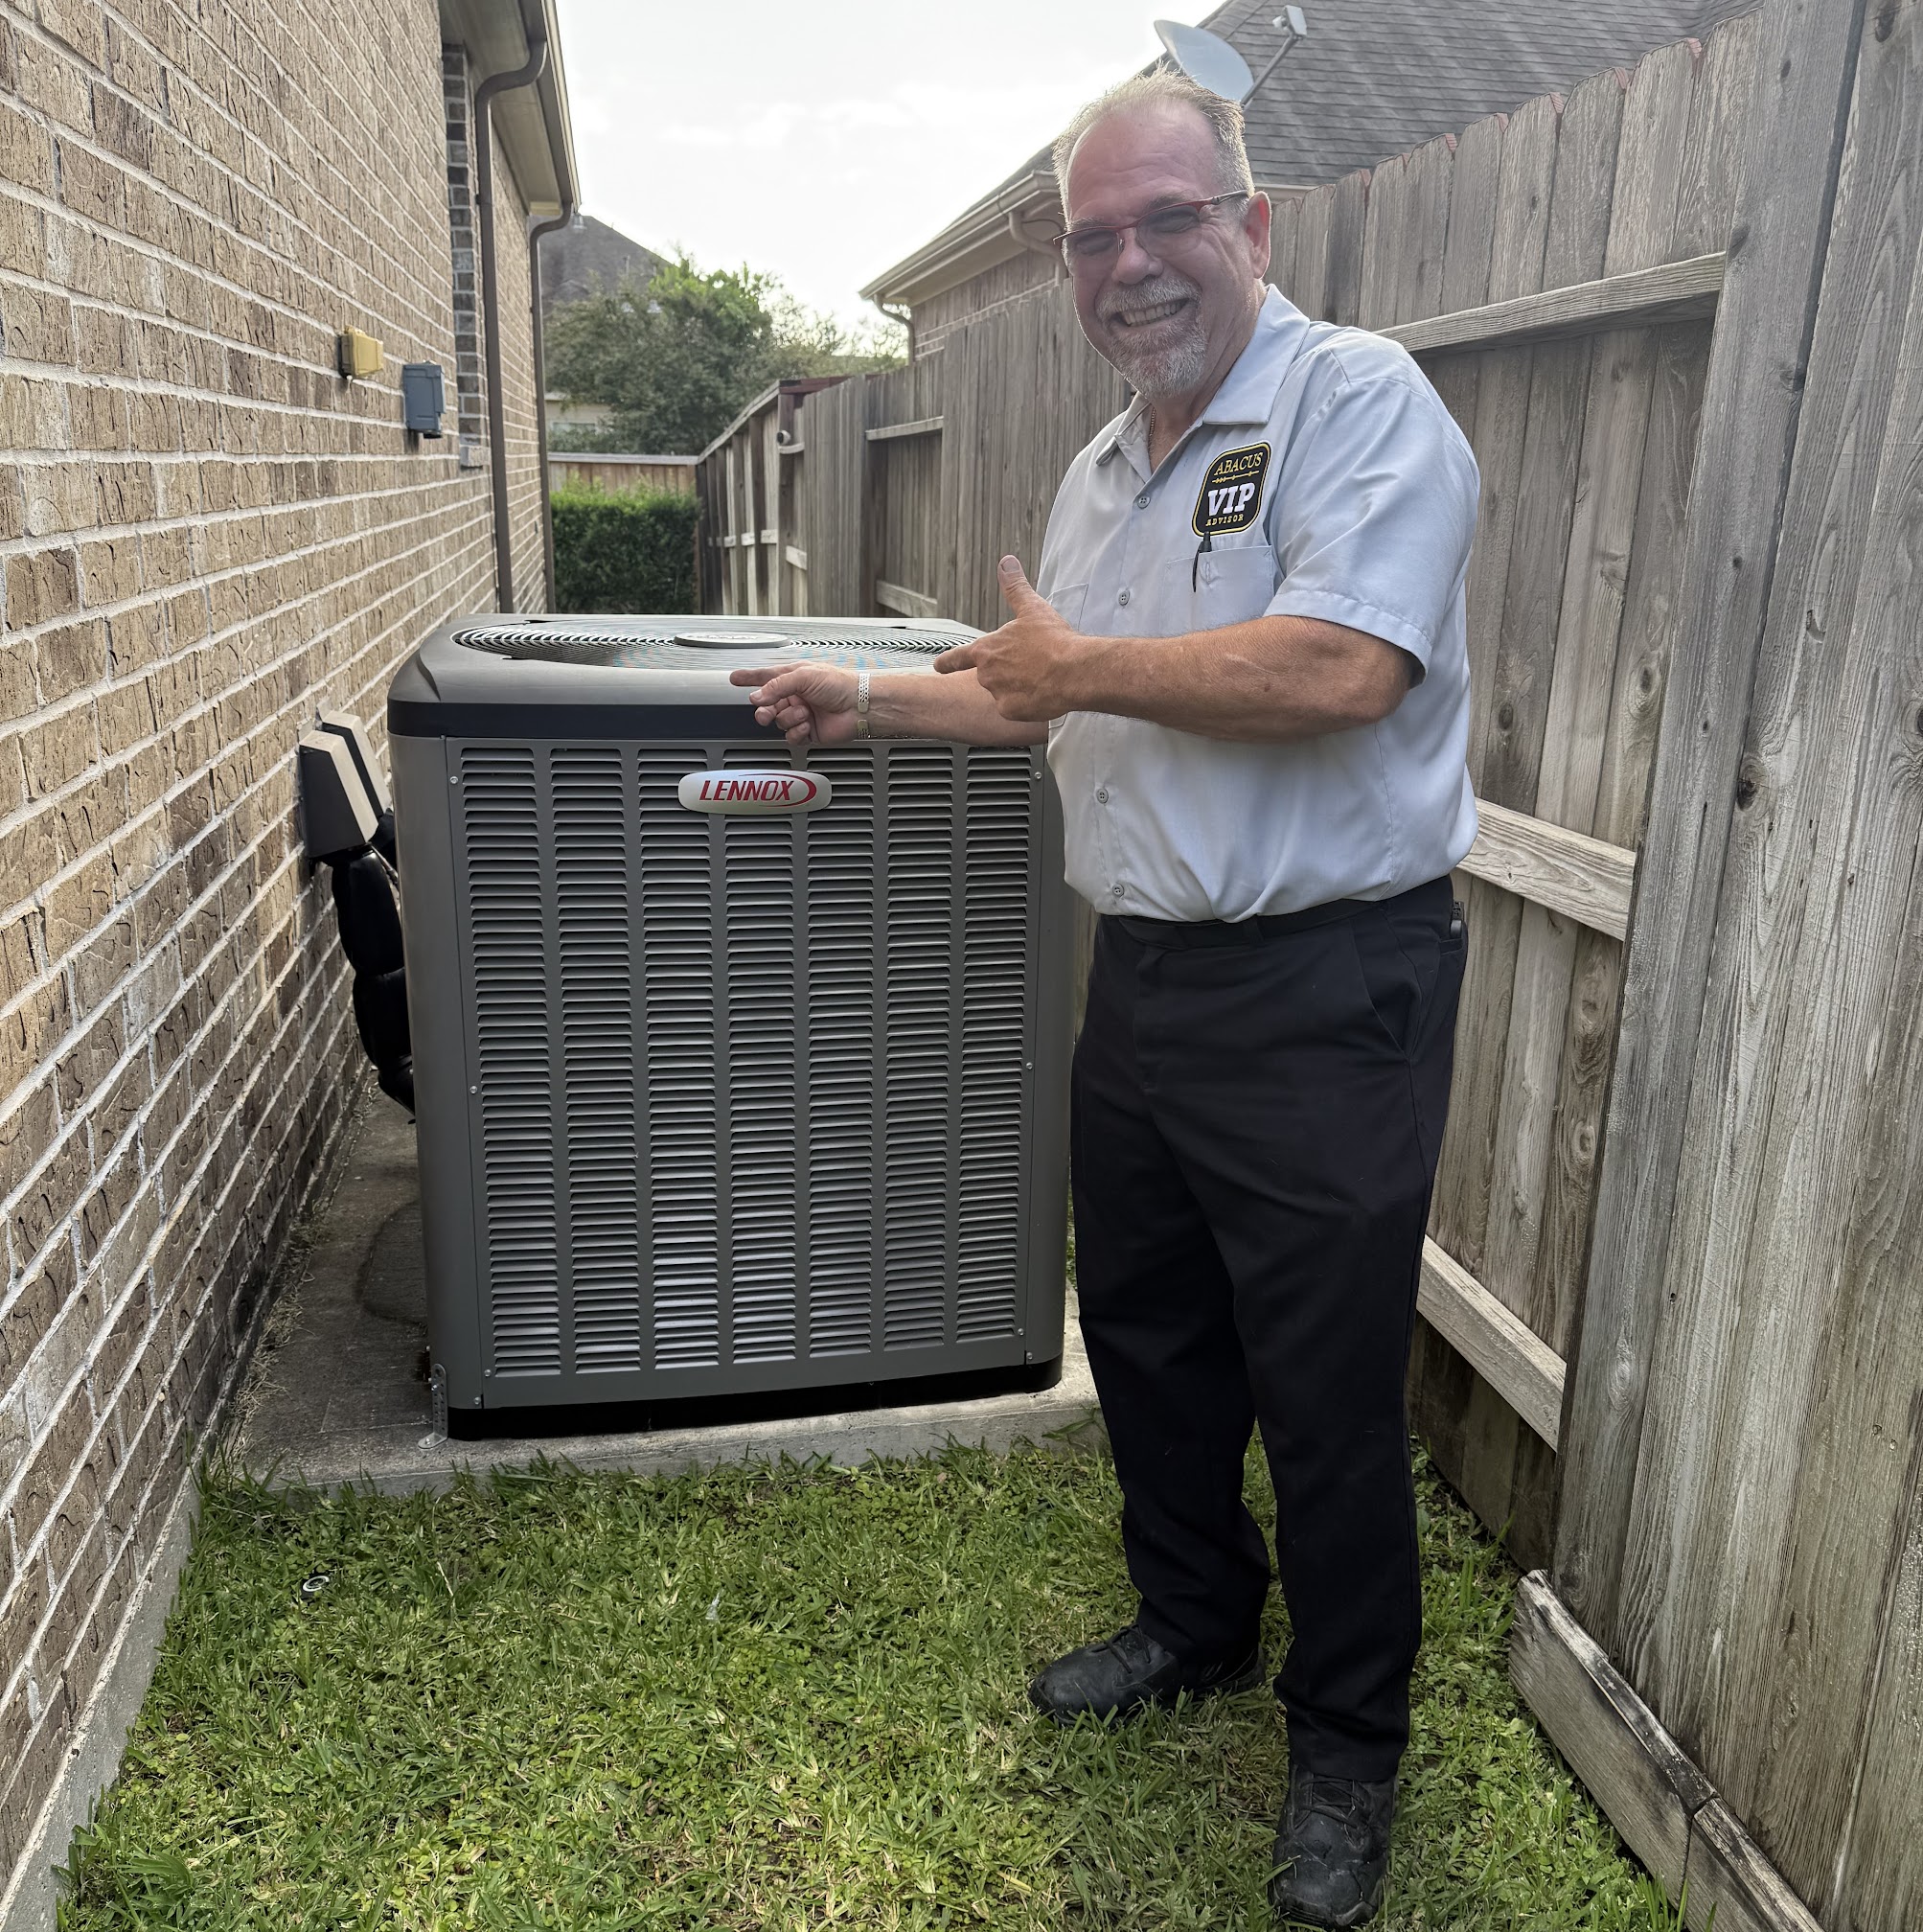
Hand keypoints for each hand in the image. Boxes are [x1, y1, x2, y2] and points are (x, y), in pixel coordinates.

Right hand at [729, 662, 856, 743]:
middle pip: (767, 705)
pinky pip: (791, 737)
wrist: (859, 706)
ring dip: (790, 718)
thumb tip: (756, 697)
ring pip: (779, 722)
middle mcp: (796, 696)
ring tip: (804, 713)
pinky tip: (808, 724)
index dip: (749, 678)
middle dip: (765, 710)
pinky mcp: (808, 732)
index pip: (765, 677)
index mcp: (794, 679)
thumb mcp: (804, 676)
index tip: (734, 679)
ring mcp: (801, 715)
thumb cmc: (839, 684)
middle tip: (765, 712)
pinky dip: (797, 731)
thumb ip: (777, 686)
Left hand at [932, 556, 1098, 720]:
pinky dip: (1027, 703)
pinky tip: (1043, 693)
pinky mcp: (1011, 711)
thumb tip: (1006, 563)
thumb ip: (1015, 588)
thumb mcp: (1031, 608)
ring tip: (1041, 676)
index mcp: (986, 649)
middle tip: (1031, 664)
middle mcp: (986, 673)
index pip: (957, 656)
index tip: (938, 666)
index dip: (947, 661)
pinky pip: (1016, 708)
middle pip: (990, 674)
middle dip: (1007, 671)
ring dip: (1018, 686)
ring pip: (1004, 691)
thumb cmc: (1053, 640)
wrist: (1073, 670)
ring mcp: (998, 693)